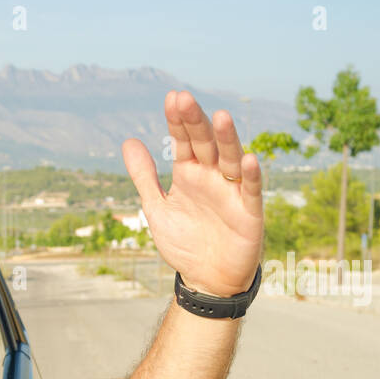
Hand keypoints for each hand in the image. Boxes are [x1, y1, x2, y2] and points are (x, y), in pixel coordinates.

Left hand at [122, 90, 264, 297]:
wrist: (206, 280)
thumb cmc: (185, 243)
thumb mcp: (157, 208)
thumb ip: (144, 177)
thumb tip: (128, 141)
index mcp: (190, 174)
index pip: (184, 141)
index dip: (178, 121)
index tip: (171, 98)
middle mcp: (212, 177)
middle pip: (205, 144)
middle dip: (195, 123)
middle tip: (183, 99)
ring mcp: (231, 192)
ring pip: (231, 160)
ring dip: (227, 139)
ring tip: (220, 116)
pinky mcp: (248, 212)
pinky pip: (250, 191)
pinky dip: (250, 176)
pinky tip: (247, 160)